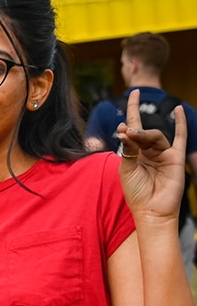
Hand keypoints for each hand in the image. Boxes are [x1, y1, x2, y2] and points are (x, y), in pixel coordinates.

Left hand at [116, 89, 186, 220]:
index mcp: (135, 153)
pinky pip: (181, 137)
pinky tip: (178, 110)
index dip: (132, 111)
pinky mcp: (176, 158)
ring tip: (132, 134)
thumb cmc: (136, 192)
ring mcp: (164, 154)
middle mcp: (150, 151)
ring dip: (143, 134)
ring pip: (155, 136)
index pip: (134, 127)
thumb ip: (128, 148)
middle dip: (134, 131)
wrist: (150, 210)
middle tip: (124, 131)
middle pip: (143, 132)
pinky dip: (180, 123)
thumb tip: (127, 128)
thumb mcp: (126, 168)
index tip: (132, 94)